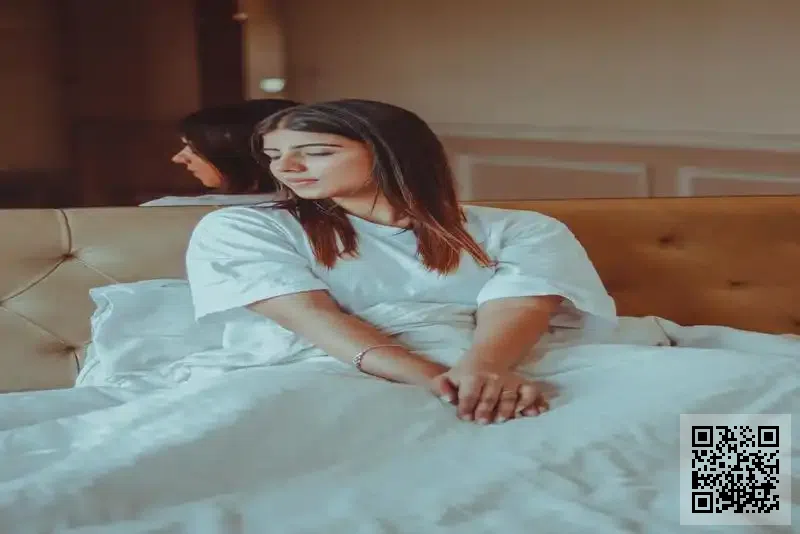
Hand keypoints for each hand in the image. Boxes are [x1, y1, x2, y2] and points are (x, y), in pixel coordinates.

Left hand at [429, 365, 554, 423]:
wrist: (488, 356)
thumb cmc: (465, 374)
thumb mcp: (449, 377)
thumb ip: (442, 386)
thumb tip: (447, 399)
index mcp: (473, 376)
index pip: (469, 393)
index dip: (466, 406)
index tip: (464, 417)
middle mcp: (492, 377)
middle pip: (489, 396)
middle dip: (485, 409)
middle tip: (482, 421)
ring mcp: (508, 380)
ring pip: (509, 396)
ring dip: (506, 409)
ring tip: (501, 419)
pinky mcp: (521, 384)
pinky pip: (529, 391)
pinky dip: (532, 401)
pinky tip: (533, 412)